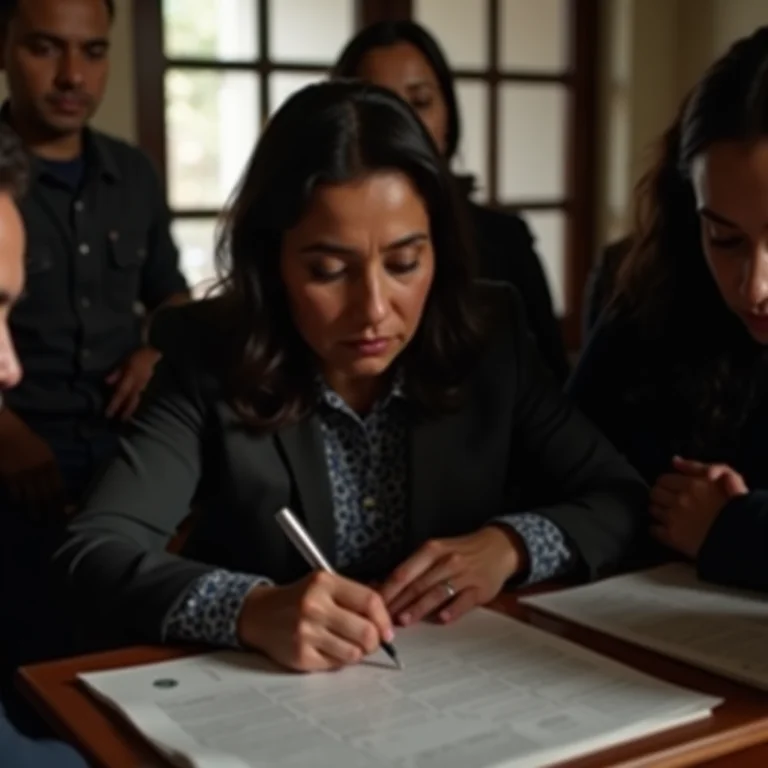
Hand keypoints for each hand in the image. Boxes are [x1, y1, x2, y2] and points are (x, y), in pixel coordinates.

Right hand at [0, 409, 62, 518]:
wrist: (7, 434)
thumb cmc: (27, 441)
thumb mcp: (45, 451)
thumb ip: (50, 467)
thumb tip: (54, 482)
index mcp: (51, 464)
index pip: (59, 488)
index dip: (63, 501)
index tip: (66, 512)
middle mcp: (40, 472)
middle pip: (48, 496)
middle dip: (52, 510)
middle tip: (54, 523)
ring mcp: (25, 476)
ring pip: (32, 498)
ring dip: (35, 510)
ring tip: (38, 519)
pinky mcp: (10, 478)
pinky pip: (16, 494)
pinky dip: (18, 501)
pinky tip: (19, 506)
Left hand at [105, 346, 161, 420]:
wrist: (159, 352)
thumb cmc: (140, 354)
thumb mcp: (125, 360)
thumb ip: (117, 372)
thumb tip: (107, 382)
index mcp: (131, 378)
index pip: (121, 394)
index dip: (114, 404)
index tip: (108, 414)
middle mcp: (139, 384)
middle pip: (131, 401)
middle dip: (126, 411)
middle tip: (121, 420)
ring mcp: (146, 385)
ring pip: (137, 399)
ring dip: (132, 408)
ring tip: (127, 415)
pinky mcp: (150, 384)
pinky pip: (141, 395)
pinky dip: (137, 401)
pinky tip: (134, 404)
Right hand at [237, 571, 394, 672]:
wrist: (259, 614)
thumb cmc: (298, 599)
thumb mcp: (324, 584)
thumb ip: (354, 596)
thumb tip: (386, 620)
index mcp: (324, 583)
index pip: (370, 601)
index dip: (385, 619)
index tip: (387, 630)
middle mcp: (314, 606)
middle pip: (366, 631)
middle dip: (375, 641)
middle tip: (371, 641)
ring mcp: (306, 632)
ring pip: (354, 653)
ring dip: (357, 652)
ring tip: (348, 644)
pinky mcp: (300, 656)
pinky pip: (335, 665)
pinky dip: (338, 660)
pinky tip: (329, 649)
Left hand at [379, 526, 524, 626]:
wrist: (497, 547)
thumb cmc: (460, 551)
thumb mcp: (437, 551)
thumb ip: (415, 568)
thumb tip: (385, 587)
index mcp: (432, 550)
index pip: (404, 572)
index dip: (388, 590)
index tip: (375, 605)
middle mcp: (446, 560)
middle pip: (417, 584)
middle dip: (399, 603)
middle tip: (384, 619)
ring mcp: (464, 574)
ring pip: (437, 593)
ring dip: (418, 608)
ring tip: (404, 621)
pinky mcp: (480, 588)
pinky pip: (463, 601)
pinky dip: (452, 610)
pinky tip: (441, 619)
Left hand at [650, 456, 747, 557]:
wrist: (741, 535)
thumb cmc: (735, 504)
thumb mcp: (726, 476)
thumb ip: (698, 466)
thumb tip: (675, 460)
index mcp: (691, 484)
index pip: (663, 479)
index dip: (668, 483)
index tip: (673, 489)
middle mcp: (679, 499)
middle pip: (655, 493)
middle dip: (661, 496)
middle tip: (670, 501)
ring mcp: (673, 518)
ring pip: (653, 510)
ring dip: (659, 511)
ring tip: (671, 515)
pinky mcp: (672, 536)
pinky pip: (654, 530)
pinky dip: (657, 529)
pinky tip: (667, 529)